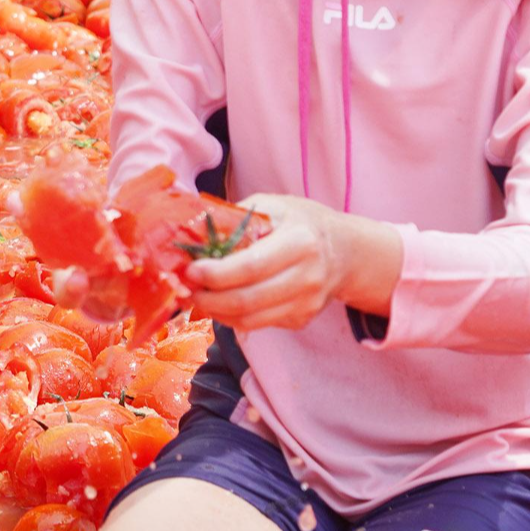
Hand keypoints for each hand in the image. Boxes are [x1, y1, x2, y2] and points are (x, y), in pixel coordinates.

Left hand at [177, 193, 394, 334]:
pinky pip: (257, 324)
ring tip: (196, 295)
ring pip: (249, 320)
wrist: (344, 250)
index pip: (251, 267)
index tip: (190, 270)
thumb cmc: (299, 222)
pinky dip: (231, 316)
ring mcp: (307, 303)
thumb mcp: (271, 206)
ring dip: (215, 311)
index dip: (216, 274)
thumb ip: (234, 218)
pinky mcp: (301, 319)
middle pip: (248, 300)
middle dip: (208, 298)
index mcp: (300, 242)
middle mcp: (308, 277)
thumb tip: (190, 232)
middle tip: (185, 287)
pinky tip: (219, 301)